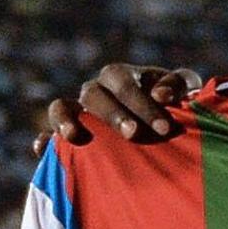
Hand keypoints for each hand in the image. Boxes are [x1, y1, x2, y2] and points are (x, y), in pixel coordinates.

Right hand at [45, 63, 198, 145]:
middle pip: (93, 95)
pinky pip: (49, 134)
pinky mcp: (70, 134)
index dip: (142, 104)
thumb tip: (161, 95)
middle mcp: (96, 91)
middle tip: (133, 134)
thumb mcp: (185, 91)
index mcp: (121, 77)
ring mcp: (79, 112)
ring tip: (74, 137)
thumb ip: (178, 84)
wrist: (166, 128)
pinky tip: (43, 151)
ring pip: (62, 107)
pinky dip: (45, 140)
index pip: (123, 84)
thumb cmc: (177, 105)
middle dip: (113, 115)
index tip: (165, 128)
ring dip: (66, 120)